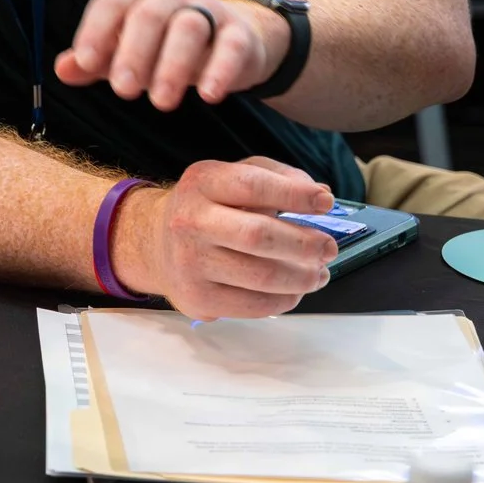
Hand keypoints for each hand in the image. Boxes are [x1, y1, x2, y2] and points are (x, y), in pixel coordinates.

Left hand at [56, 0, 282, 109]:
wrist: (231, 40)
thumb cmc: (164, 45)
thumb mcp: (124, 52)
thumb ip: (93, 62)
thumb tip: (62, 69)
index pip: (109, 5)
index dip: (96, 32)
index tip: (88, 63)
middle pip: (149, 16)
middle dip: (134, 53)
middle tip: (124, 92)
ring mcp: (208, 9)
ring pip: (189, 27)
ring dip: (173, 66)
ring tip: (161, 102)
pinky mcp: (239, 33)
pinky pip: (231, 46)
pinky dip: (220, 70)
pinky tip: (209, 95)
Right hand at [113, 157, 339, 318]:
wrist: (155, 242)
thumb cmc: (208, 208)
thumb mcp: (234, 176)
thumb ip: (278, 177)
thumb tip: (319, 193)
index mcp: (202, 183)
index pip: (253, 186)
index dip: (295, 195)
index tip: (325, 203)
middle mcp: (189, 221)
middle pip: (258, 237)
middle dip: (305, 245)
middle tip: (328, 248)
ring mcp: (190, 263)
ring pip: (262, 277)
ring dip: (303, 278)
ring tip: (318, 273)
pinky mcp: (197, 298)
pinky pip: (254, 306)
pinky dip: (285, 300)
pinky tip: (292, 290)